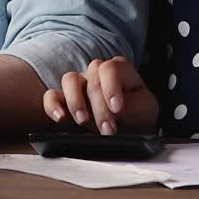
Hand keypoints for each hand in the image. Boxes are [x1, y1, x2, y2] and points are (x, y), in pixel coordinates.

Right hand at [42, 57, 158, 135]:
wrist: (132, 130)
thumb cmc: (139, 115)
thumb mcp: (146, 110)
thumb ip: (134, 105)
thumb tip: (115, 110)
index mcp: (119, 69)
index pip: (110, 68)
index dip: (111, 87)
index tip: (117, 109)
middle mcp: (96, 73)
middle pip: (91, 78)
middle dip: (99, 106)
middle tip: (108, 129)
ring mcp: (80, 85)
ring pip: (69, 80)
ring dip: (75, 102)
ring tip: (83, 121)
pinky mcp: (65, 100)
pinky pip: (51, 96)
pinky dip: (52, 106)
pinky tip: (60, 119)